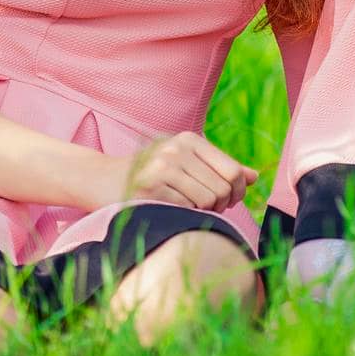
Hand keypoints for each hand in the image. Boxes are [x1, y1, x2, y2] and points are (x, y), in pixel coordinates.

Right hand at [109, 132, 256, 211]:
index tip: (225, 202)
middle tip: (205, 208)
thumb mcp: (183, 162)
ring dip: (201, 212)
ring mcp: (163, 167)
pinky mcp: (150, 186)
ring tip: (185, 207)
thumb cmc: (148, 173)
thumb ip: (219, 168)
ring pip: (207, 201)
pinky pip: (186, 209)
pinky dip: (183, 215)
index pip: (233, 171)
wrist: (100, 179)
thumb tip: (254, 177)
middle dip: (220, 206)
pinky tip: (168, 209)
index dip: (236, 193)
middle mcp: (178, 149)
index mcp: (190, 140)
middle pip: (223, 189)